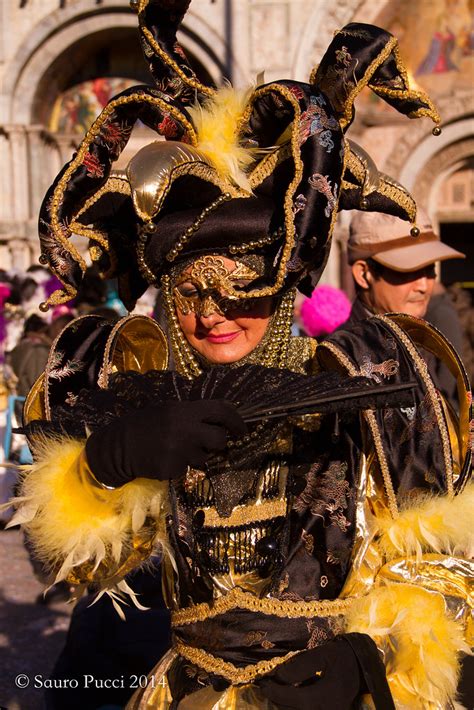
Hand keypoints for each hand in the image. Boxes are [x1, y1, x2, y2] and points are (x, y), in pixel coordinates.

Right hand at [85, 399, 245, 487]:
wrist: (119, 447)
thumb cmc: (146, 424)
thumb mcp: (169, 410)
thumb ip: (195, 413)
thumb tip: (224, 415)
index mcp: (184, 411)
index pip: (221, 411)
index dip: (236, 420)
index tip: (242, 429)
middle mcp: (185, 430)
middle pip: (220, 439)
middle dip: (219, 442)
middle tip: (209, 442)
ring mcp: (180, 452)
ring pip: (205, 457)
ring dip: (198, 455)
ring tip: (177, 449)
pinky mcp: (174, 470)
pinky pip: (188, 469)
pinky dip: (182, 466)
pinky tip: (166, 458)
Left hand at [258, 634, 392, 709]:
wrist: (362, 667)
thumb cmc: (342, 657)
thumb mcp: (323, 654)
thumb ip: (301, 665)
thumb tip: (279, 676)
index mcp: (327, 696)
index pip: (293, 699)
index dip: (275, 692)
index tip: (263, 683)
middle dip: (277, 700)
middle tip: (267, 687)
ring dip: (285, 705)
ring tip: (278, 690)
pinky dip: (296, 706)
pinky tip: (294, 694)